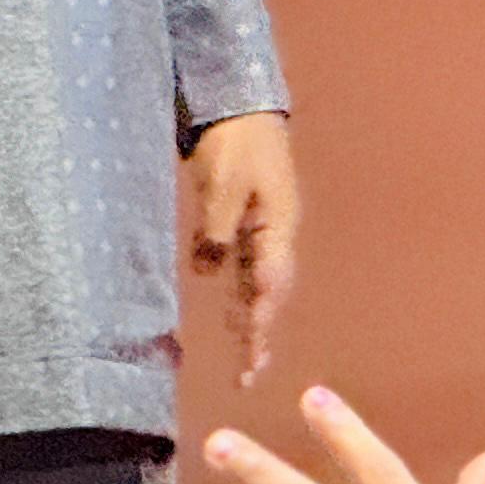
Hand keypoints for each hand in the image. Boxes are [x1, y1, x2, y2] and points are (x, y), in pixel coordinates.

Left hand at [185, 112, 300, 386]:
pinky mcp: (248, 221)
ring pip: (259, 284)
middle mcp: (275, 234)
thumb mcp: (224, 180)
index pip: (269, 286)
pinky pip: (246, 266)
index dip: (258, 324)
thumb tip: (208, 271)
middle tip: (250, 378)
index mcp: (276, 225)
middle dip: (260, 335)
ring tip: (248, 363)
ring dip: (252, 321)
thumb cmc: (236, 139)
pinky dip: (241, 294)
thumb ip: (217, 226)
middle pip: (269, 293)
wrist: (243, 105)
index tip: (252, 360)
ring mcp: (263, 228)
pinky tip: (231, 313)